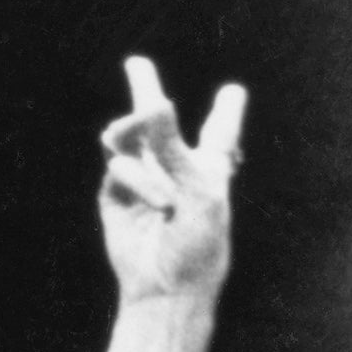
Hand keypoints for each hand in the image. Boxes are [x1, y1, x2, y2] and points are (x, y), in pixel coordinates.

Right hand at [96, 54, 243, 309]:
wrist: (168, 286)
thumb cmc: (198, 242)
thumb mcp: (197, 189)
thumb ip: (173, 146)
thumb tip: (156, 101)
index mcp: (210, 171)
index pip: (219, 136)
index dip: (226, 114)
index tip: (234, 92)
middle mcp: (175, 171)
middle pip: (157, 123)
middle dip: (145, 93)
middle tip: (137, 66)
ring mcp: (143, 180)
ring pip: (126, 136)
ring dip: (133, 128)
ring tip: (141, 128)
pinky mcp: (117, 193)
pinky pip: (120, 166)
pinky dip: (140, 180)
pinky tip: (161, 203)